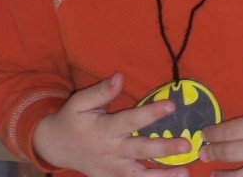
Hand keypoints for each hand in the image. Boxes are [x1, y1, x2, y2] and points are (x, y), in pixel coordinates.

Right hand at [33, 72, 190, 176]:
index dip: (150, 113)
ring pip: (139, 175)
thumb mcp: (80, 101)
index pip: (131, 120)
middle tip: (187, 144)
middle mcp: (110, 151)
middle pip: (140, 150)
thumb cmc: (71, 119)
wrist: (55, 147)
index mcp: (104, 129)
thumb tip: (120, 76)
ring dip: (163, 175)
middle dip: (164, 148)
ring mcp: (112, 169)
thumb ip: (101, 91)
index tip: (170, 105)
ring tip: (185, 171)